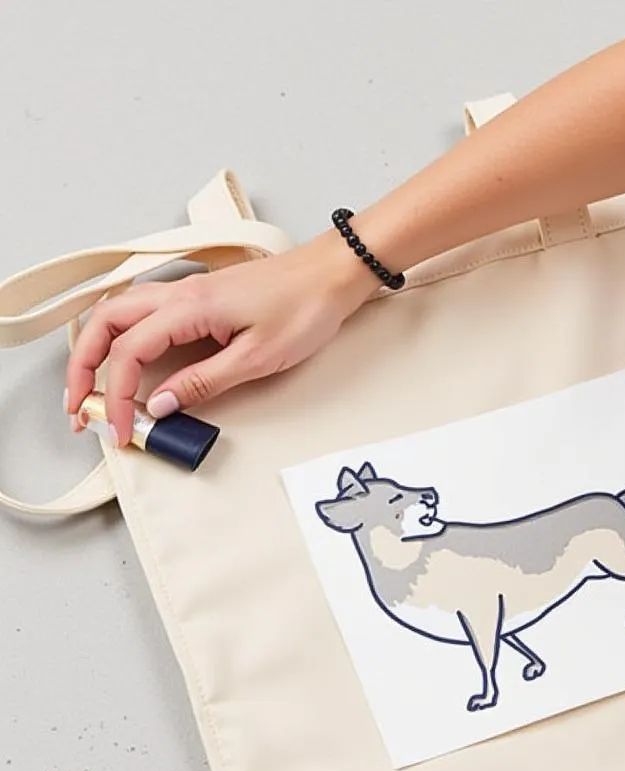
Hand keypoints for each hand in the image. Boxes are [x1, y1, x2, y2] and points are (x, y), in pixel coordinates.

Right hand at [65, 230, 380, 444]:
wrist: (332, 274)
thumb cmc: (305, 309)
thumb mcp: (258, 358)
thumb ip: (204, 382)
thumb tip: (162, 405)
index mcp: (188, 308)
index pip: (128, 354)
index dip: (116, 397)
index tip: (121, 430)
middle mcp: (178, 293)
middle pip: (104, 324)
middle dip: (84, 368)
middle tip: (80, 407)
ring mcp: (187, 290)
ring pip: (118, 313)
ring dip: (98, 348)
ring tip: (94, 386)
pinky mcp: (200, 294)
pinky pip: (143, 310)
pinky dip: (123, 335)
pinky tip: (128, 356)